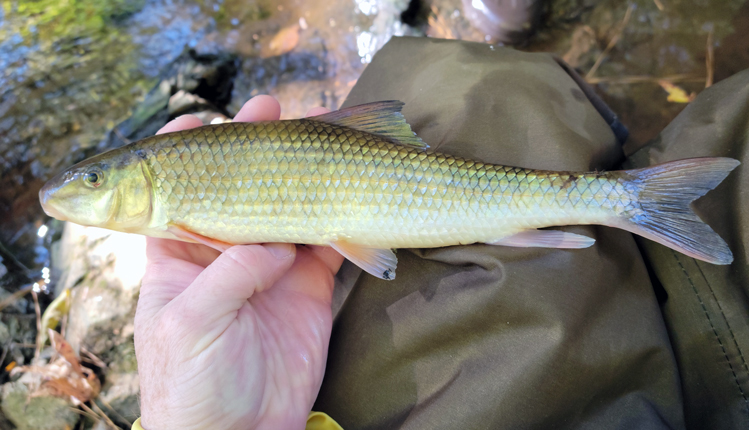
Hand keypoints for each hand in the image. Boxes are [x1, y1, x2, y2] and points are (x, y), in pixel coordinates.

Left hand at [134, 96, 344, 429]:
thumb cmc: (193, 382)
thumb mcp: (192, 322)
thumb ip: (229, 273)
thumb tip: (275, 244)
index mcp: (179, 254)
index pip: (176, 190)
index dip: (184, 151)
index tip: (202, 120)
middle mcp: (226, 252)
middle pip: (240, 186)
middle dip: (254, 148)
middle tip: (272, 110)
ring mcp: (270, 266)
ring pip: (288, 206)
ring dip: (302, 173)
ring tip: (319, 135)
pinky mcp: (309, 284)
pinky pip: (329, 243)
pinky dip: (342, 219)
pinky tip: (349, 192)